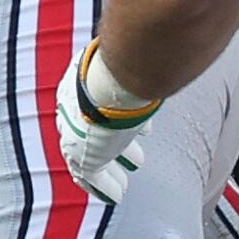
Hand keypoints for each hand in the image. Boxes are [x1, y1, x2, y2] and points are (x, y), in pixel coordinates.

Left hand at [54, 41, 158, 203]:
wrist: (109, 85)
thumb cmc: (123, 66)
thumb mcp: (129, 59)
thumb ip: (140, 58)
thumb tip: (163, 44)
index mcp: (80, 83)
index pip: (93, 105)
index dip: (113, 117)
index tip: (131, 125)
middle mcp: (74, 109)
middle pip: (92, 132)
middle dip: (112, 143)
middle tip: (133, 155)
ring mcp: (76, 133)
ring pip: (92, 157)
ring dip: (111, 169)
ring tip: (126, 179)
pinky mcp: (82, 157)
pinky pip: (91, 177)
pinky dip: (105, 186)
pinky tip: (117, 194)